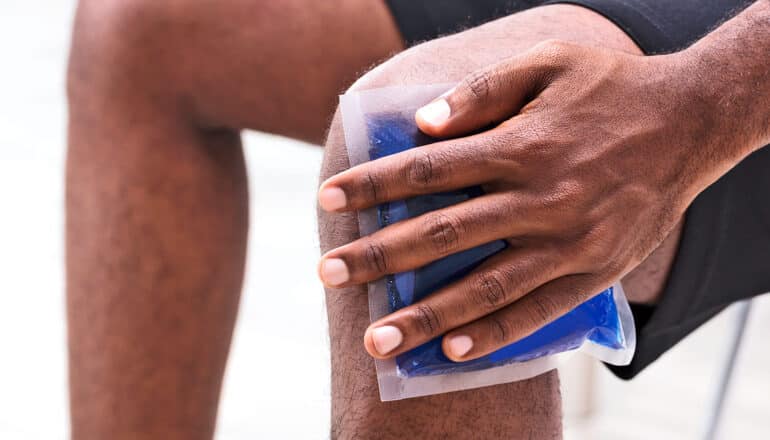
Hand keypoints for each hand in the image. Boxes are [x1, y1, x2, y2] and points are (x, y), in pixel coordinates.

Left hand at [317, 40, 729, 361]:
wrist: (690, 122)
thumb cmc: (608, 89)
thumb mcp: (548, 62)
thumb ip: (483, 90)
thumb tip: (424, 123)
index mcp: (521, 145)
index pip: (429, 169)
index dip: (373, 184)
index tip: (328, 198)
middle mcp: (540, 198)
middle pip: (443, 234)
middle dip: (379, 258)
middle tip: (328, 274)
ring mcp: (568, 242)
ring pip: (484, 286)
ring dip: (426, 316)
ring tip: (375, 339)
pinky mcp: (596, 271)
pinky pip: (540, 311)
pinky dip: (495, 334)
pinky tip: (453, 352)